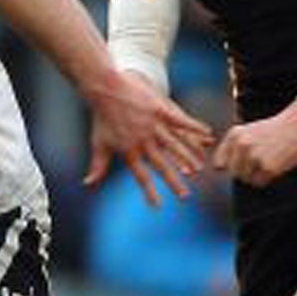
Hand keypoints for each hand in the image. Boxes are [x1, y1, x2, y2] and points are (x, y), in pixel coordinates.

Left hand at [83, 66, 213, 207]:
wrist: (105, 89)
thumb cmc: (103, 118)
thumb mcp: (99, 143)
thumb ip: (98, 166)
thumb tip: (88, 184)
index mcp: (129, 150)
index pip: (141, 176)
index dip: (149, 192)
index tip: (157, 206)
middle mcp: (143, 140)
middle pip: (161, 165)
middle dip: (174, 182)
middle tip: (185, 196)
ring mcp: (153, 125)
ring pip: (175, 145)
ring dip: (187, 158)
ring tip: (198, 170)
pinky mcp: (160, 109)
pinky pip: (181, 121)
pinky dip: (195, 128)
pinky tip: (208, 135)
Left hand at [214, 102, 296, 187]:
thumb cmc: (270, 130)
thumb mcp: (245, 131)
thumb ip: (230, 147)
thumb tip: (217, 169)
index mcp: (235, 135)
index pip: (219, 164)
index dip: (227, 168)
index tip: (235, 167)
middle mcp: (243, 145)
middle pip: (233, 174)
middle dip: (243, 173)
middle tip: (256, 165)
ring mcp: (256, 156)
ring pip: (245, 179)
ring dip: (254, 176)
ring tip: (265, 164)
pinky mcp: (269, 167)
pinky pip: (259, 182)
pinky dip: (265, 179)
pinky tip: (273, 166)